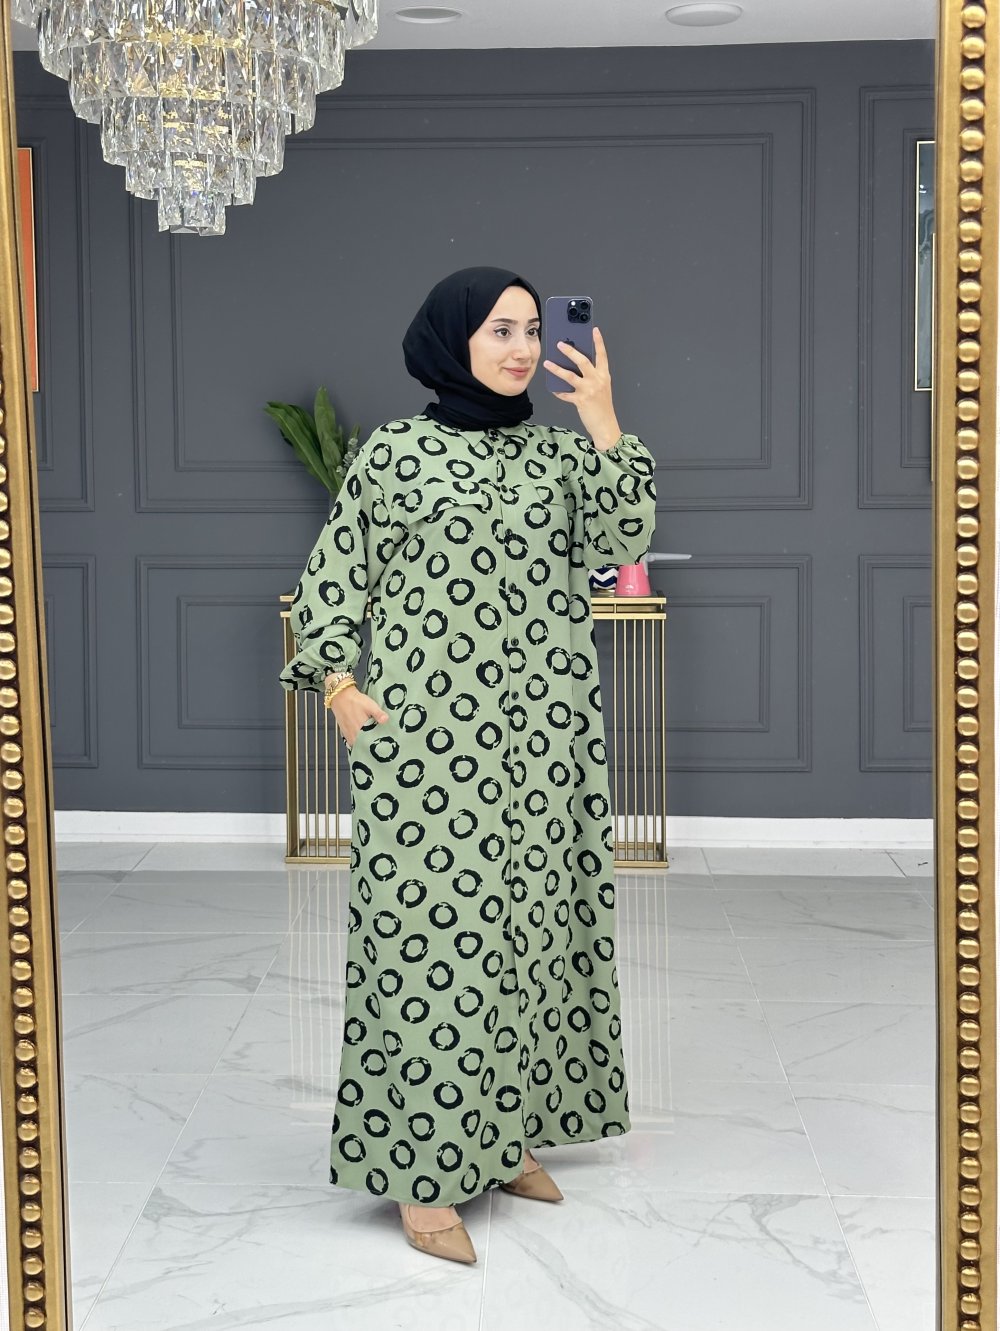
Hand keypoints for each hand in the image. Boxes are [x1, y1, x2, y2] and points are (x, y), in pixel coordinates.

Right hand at [328, 686, 387, 747]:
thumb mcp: (370, 705)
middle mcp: (353, 735)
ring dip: (364, 744)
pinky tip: (363, 738)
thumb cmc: (355, 701)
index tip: (384, 745)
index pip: (371, 743)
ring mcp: (348, 735)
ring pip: (358, 745)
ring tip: (372, 742)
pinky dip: (358, 742)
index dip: (377, 745)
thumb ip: (378, 714)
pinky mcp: (345, 733)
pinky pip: (352, 742)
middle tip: (380, 745)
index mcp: (361, 729)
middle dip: (371, 746)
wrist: (340, 696)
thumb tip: (386, 720)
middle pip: (364, 746)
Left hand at [543, 327, 622, 448]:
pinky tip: (553, 388)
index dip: (598, 341)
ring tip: (547, 363)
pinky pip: (565, 394)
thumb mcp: (601, 388)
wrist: (606, 426)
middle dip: (570, 351)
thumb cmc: (602, 407)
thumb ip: (592, 376)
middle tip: (559, 344)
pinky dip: (558, 391)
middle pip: (582, 361)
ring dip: (556, 368)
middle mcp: (597, 380)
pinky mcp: (581, 401)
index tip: (594, 330)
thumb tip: (575, 367)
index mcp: (604, 375)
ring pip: (570, 375)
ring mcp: (589, 390)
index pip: (602, 355)